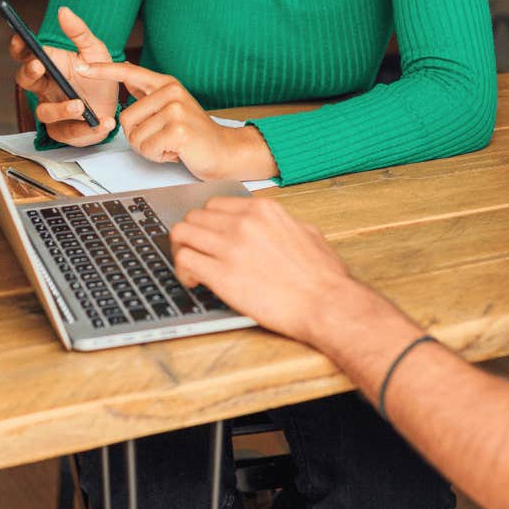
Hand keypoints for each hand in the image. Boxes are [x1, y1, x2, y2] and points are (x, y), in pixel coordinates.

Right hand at [10, 6, 117, 146]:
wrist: (115, 105)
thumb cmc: (99, 76)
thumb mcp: (95, 51)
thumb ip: (79, 32)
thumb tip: (63, 10)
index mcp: (49, 66)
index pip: (25, 55)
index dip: (18, 47)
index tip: (19, 37)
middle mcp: (45, 88)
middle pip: (25, 80)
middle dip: (29, 72)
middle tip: (39, 65)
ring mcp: (52, 110)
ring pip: (44, 112)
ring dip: (61, 108)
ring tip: (80, 105)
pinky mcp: (64, 131)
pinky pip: (68, 133)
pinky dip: (85, 130)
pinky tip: (102, 122)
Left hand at [75, 60, 277, 180]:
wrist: (223, 151)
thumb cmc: (194, 133)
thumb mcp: (171, 106)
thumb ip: (148, 93)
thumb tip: (126, 77)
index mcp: (166, 84)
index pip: (128, 72)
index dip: (102, 70)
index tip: (81, 66)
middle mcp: (170, 92)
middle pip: (125, 118)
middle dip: (139, 137)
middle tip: (162, 138)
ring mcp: (175, 110)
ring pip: (135, 137)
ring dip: (150, 149)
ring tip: (171, 144)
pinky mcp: (178, 130)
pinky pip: (147, 149)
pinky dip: (158, 157)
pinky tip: (175, 151)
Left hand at [171, 196, 353, 341]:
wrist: (326, 304)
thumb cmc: (323, 276)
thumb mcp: (308, 233)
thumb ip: (284, 224)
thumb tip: (274, 227)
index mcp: (263, 210)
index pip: (216, 205)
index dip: (209, 223)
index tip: (210, 236)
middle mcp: (244, 222)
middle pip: (195, 216)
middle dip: (192, 235)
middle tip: (197, 253)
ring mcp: (231, 246)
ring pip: (181, 233)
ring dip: (181, 250)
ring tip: (191, 267)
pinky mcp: (222, 275)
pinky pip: (184, 260)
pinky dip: (182, 270)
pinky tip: (194, 281)